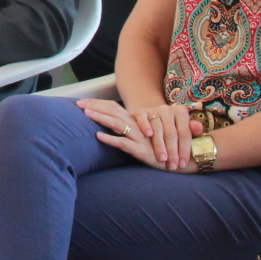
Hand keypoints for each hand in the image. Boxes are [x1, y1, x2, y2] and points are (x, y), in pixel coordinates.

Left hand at [79, 98, 203, 170]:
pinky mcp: (141, 150)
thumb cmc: (162, 148)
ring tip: (86, 114)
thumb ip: (132, 129)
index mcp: (137, 121)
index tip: (83, 101)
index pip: (115, 108)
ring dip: (100, 118)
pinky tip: (99, 136)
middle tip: (78, 103)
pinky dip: (111, 140)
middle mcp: (137, 126)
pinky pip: (123, 144)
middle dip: (95, 107)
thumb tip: (115, 125)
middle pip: (112, 112)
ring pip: (117, 124)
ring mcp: (138, 137)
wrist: (183, 158)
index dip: (99, 104)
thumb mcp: (145, 137)